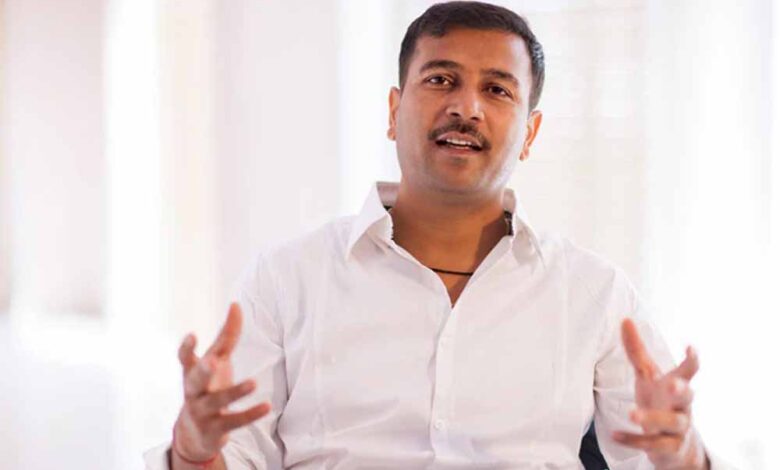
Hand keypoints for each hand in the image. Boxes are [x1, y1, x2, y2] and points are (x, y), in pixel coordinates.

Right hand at [172, 303, 270, 461]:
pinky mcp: (215, 429)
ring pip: (218, 401)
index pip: (184, 359)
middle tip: (213, 361)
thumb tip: (235, 304)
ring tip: (253, 382)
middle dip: (204, 370)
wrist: (194, 434)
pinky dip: (250, 414)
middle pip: (196, 380)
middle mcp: (193, 392)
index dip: (187, 348)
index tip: (192, 336)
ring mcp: (202, 412)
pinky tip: (267, 406)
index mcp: (192, 373)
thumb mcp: (216, 360)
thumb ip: (226, 335)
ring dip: (235, 392)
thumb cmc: (207, 386)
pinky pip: (234, 421)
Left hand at [612, 318, 708, 468]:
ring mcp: (678, 429)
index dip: (692, 360)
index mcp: (677, 385)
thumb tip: (625, 319)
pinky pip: (651, 445)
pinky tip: (615, 435)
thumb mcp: (648, 375)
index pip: (689, 372)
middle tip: (672, 385)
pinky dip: (633, 440)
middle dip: (681, 391)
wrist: (676, 445)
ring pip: (671, 423)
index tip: (691, 348)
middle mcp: (682, 407)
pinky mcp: (668, 448)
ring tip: (632, 414)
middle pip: (688, 398)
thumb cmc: (661, 400)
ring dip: (652, 418)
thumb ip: (637, 350)